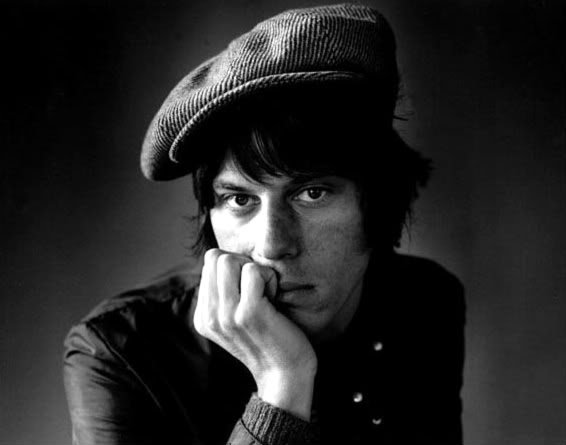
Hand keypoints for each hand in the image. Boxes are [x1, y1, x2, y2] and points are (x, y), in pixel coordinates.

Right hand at [194, 248, 316, 419]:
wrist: (286, 375)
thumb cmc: (270, 338)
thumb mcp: (236, 318)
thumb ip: (224, 292)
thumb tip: (223, 256)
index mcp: (203, 316)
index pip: (209, 263)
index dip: (235, 268)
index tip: (249, 292)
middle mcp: (208, 316)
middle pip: (215, 257)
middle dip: (242, 264)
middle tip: (259, 290)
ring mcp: (225, 316)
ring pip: (229, 259)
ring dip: (255, 270)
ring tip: (266, 294)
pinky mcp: (248, 314)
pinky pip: (254, 270)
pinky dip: (269, 278)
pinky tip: (274, 299)